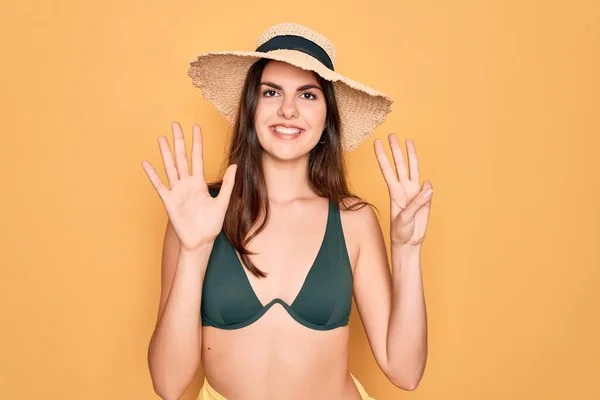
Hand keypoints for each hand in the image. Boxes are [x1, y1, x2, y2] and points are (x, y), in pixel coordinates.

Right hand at [142, 122, 236, 251]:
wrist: (201, 241)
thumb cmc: (211, 224)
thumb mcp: (223, 202)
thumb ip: (228, 184)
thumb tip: (235, 165)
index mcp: (199, 183)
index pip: (197, 158)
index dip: (196, 143)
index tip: (195, 128)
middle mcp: (187, 184)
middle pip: (181, 158)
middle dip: (179, 141)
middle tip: (175, 124)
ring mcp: (177, 191)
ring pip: (170, 168)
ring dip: (165, 153)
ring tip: (161, 138)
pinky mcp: (169, 201)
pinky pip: (160, 185)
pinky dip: (153, 175)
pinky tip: (147, 163)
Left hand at [374, 134, 432, 246]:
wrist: (409, 242)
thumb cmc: (400, 232)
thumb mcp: (404, 219)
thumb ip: (416, 203)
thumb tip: (428, 187)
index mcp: (394, 192)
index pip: (387, 170)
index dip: (382, 156)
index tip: (377, 143)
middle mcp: (403, 189)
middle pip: (399, 165)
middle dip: (396, 150)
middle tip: (392, 135)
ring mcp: (414, 193)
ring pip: (413, 170)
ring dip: (411, 156)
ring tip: (409, 142)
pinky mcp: (425, 199)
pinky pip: (428, 189)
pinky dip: (428, 189)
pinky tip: (428, 192)